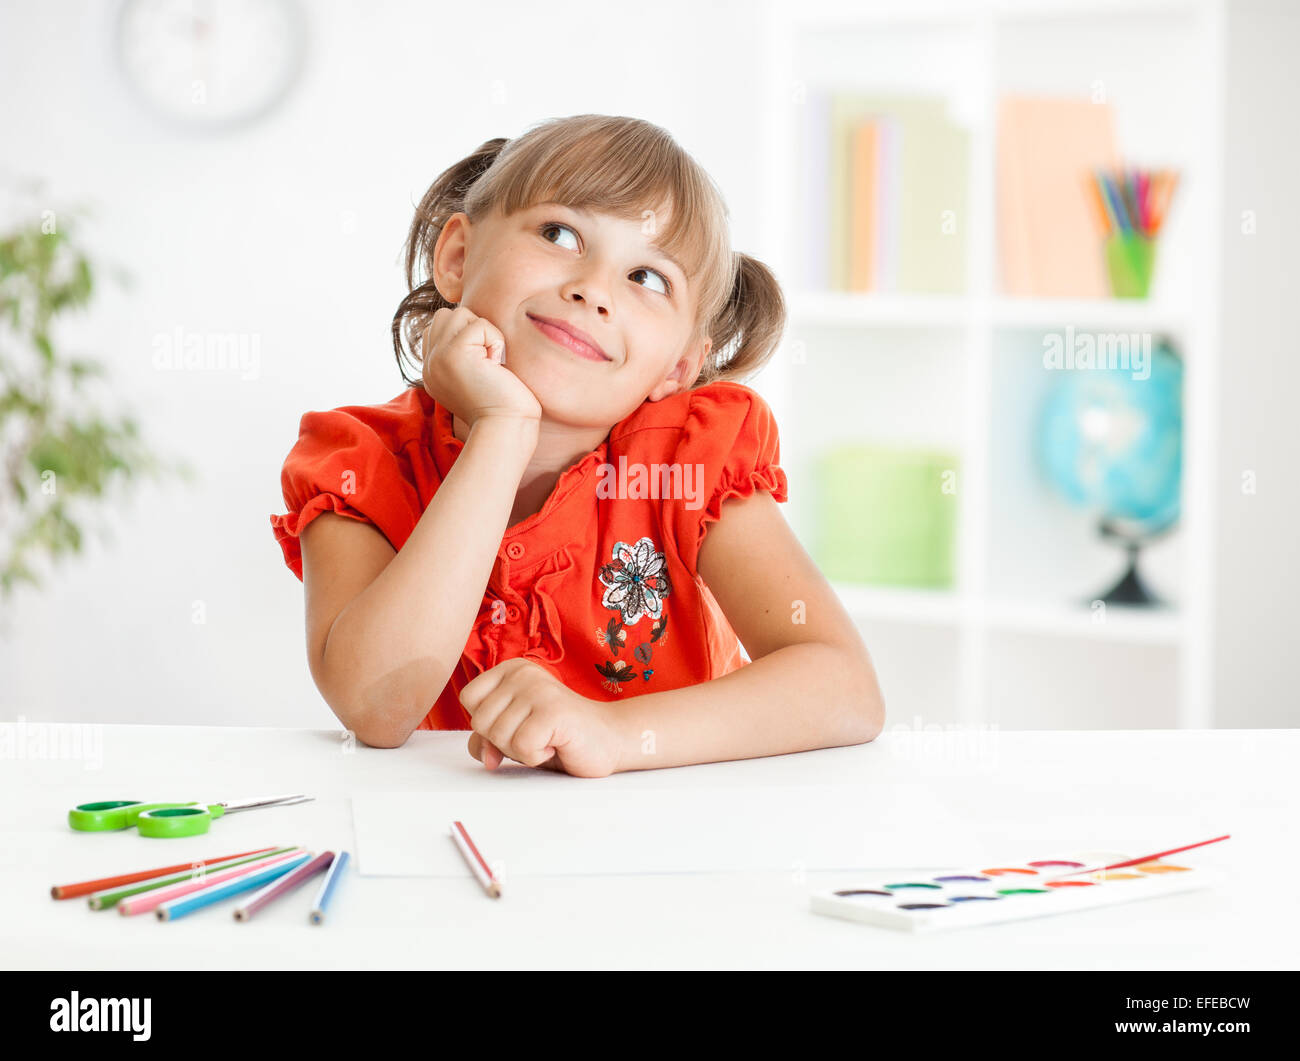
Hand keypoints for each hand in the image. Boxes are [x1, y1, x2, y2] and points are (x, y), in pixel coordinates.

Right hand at [420, 306, 541, 430]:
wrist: (507, 427)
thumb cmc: (505, 404)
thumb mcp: (477, 376)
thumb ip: (465, 354)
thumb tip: (472, 324)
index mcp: (432, 371)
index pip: (439, 328)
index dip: (466, 335)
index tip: (482, 364)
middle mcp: (429, 365)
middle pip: (446, 316)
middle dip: (473, 329)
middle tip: (487, 361)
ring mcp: (437, 359)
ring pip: (459, 314)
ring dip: (484, 333)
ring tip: (490, 362)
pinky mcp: (452, 355)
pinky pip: (478, 324)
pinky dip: (495, 340)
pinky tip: (496, 365)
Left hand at [460, 658, 621, 778]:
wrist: (609, 739)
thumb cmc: (559, 736)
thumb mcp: (514, 734)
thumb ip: (488, 740)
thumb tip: (485, 757)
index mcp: (511, 668)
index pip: (468, 698)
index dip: (487, 722)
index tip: (518, 724)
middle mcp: (523, 672)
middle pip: (479, 721)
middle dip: (504, 741)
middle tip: (536, 734)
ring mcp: (539, 689)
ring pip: (497, 736)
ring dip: (522, 750)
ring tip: (548, 737)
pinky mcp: (553, 710)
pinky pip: (521, 747)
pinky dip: (536, 756)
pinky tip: (556, 744)